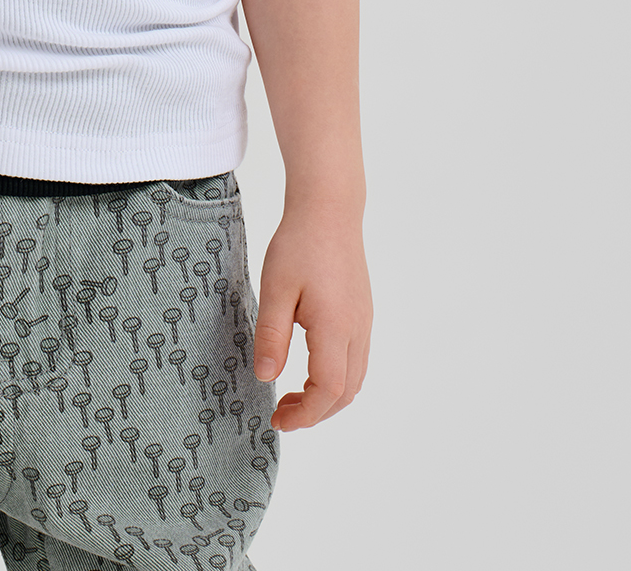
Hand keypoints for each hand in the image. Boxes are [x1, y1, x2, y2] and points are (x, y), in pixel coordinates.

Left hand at [253, 206, 371, 430]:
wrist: (329, 210)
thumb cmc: (299, 245)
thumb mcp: (275, 288)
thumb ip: (271, 335)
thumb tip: (266, 378)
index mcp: (336, 328)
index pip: (328, 390)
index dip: (305, 415)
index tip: (278, 421)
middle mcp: (357, 331)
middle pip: (346, 392)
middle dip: (315, 413)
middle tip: (281, 414)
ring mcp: (364, 323)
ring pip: (355, 378)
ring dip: (327, 398)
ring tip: (293, 397)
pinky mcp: (362, 314)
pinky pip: (356, 360)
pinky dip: (336, 378)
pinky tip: (309, 369)